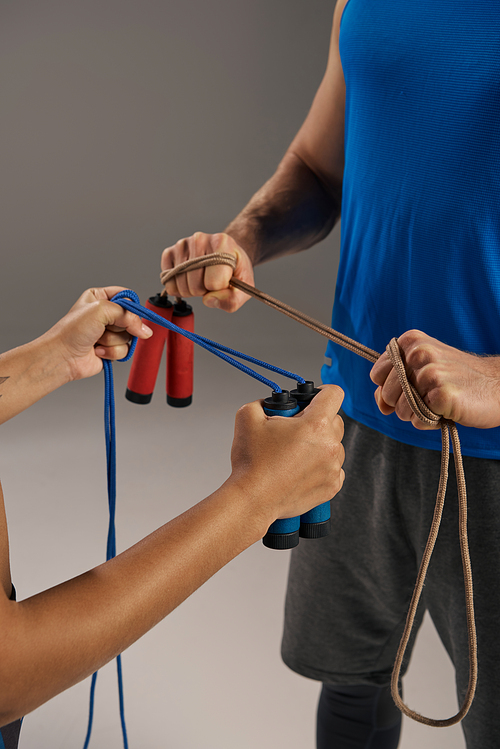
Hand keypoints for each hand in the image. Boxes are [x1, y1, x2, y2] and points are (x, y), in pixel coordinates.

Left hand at [42, 287, 152, 381]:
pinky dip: (112, 352)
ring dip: (113, 341)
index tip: (129, 315)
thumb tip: (145, 330)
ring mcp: (109, 332)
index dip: (131, 307)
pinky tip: (98, 351)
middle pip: (131, 318)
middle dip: (120, 327)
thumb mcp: (101, 311)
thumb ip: (127, 315)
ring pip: (129, 336)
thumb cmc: (72, 331)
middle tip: (105, 328)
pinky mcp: (111, 348)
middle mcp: (105, 314)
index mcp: (100, 297)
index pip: (127, 297)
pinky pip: (125, 350)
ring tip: (97, 341)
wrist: (62, 357)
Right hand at [161, 232, 254, 311]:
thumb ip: (233, 300)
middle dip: (204, 291)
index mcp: (222, 244)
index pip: (214, 283)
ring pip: (180, 285)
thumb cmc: (234, 269)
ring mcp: (183, 244)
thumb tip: (209, 300)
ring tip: (201, 279)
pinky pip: (168, 281)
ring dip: (191, 290)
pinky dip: (177, 286)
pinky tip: (188, 278)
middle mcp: (200, 239)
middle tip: (211, 281)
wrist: (226, 253)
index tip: (224, 281)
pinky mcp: (170, 251)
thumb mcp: (244, 286)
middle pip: (195, 286)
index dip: (219, 290)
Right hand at [229, 385, 344, 525]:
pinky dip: (321, 466)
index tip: (313, 399)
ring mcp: (333, 468)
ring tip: (296, 454)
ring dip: (321, 445)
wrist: (252, 499)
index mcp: (315, 424)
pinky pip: (334, 468)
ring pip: (335, 446)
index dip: (322, 392)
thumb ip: (263, 402)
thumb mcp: (247, 416)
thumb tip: (270, 403)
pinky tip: (301, 470)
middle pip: (335, 420)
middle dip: (318, 420)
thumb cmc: (251, 462)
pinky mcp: (332, 486)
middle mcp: (330, 445)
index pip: (334, 394)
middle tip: (295, 430)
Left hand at [370, 329, 499, 428]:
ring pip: (400, 411)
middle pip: (385, 395)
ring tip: (440, 403)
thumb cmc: (457, 381)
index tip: (412, 387)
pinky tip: (447, 410)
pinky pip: (418, 421)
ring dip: (418, 415)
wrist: (499, 386)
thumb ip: (392, 384)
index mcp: (411, 342)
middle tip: (430, 397)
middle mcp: (418, 353)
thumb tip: (380, 402)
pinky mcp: (442, 394)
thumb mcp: (422, 372)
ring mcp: (430, 373)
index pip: (376, 375)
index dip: (389, 388)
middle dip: (404, 405)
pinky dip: (430, 423)